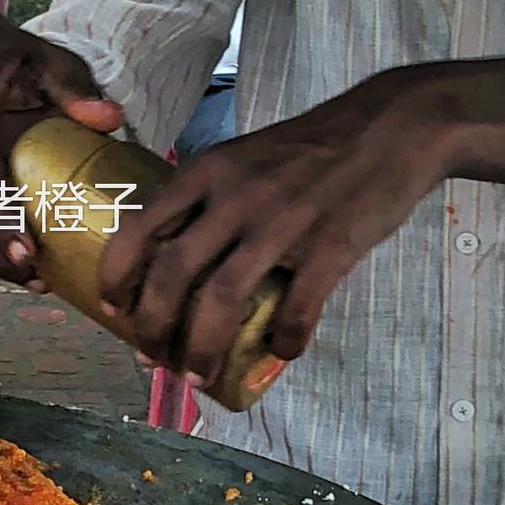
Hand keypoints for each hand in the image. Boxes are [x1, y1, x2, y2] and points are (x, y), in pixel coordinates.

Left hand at [99, 67, 461, 387]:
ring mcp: (284, 222)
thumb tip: (171, 255)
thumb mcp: (244, 155)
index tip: (113, 309)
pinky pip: (297, 309)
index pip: (140, 226)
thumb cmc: (312, 148)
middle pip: (173, 274)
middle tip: (151, 358)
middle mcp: (236, 196)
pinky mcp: (331, 246)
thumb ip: (208, 196)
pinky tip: (281, 353)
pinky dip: (284, 342)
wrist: (392, 128)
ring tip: (198, 377)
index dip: (117, 276)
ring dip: (202, 348)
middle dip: (152, 327)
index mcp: (208, 171)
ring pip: (223, 300)